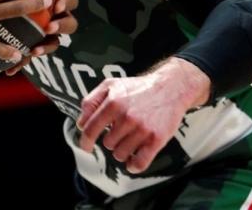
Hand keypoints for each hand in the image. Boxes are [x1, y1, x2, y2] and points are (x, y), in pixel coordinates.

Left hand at [5, 0, 77, 75]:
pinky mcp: (33, 41)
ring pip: (52, 43)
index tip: (56, 4)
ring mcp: (47, 30)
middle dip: (60, 27)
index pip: (70, 1)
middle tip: (49, 27)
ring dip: (46, 47)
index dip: (65, 3)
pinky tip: (10, 69)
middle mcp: (58, 15)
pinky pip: (30, 54)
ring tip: (35, 50)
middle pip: (68, 25)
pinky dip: (22, 61)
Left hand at [75, 57, 210, 173]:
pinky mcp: (157, 139)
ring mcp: (142, 128)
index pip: (90, 129)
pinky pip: (139, 162)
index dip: (85, 141)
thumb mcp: (110, 85)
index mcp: (113, 102)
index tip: (85, 147)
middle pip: (107, 144)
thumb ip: (91, 101)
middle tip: (121, 131)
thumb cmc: (138, 87)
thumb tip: (81, 123)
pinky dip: (133, 166)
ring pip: (121, 154)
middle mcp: (126, 116)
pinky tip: (132, 162)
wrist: (170, 87)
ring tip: (130, 139)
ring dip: (123, 151)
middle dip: (111, 140)